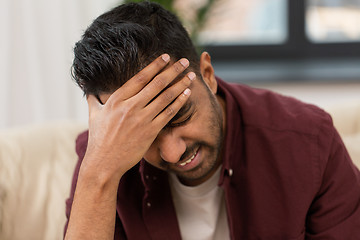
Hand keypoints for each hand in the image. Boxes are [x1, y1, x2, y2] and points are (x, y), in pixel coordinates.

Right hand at [81, 54, 193, 183]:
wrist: (104, 163)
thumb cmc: (99, 139)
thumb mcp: (93, 115)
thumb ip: (93, 99)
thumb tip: (88, 89)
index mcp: (117, 99)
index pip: (140, 77)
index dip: (155, 65)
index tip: (166, 57)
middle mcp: (131, 106)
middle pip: (157, 83)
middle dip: (173, 70)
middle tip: (184, 62)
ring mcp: (142, 119)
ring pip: (165, 97)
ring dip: (180, 85)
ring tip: (191, 76)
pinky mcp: (151, 131)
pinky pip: (168, 113)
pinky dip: (179, 102)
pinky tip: (187, 94)